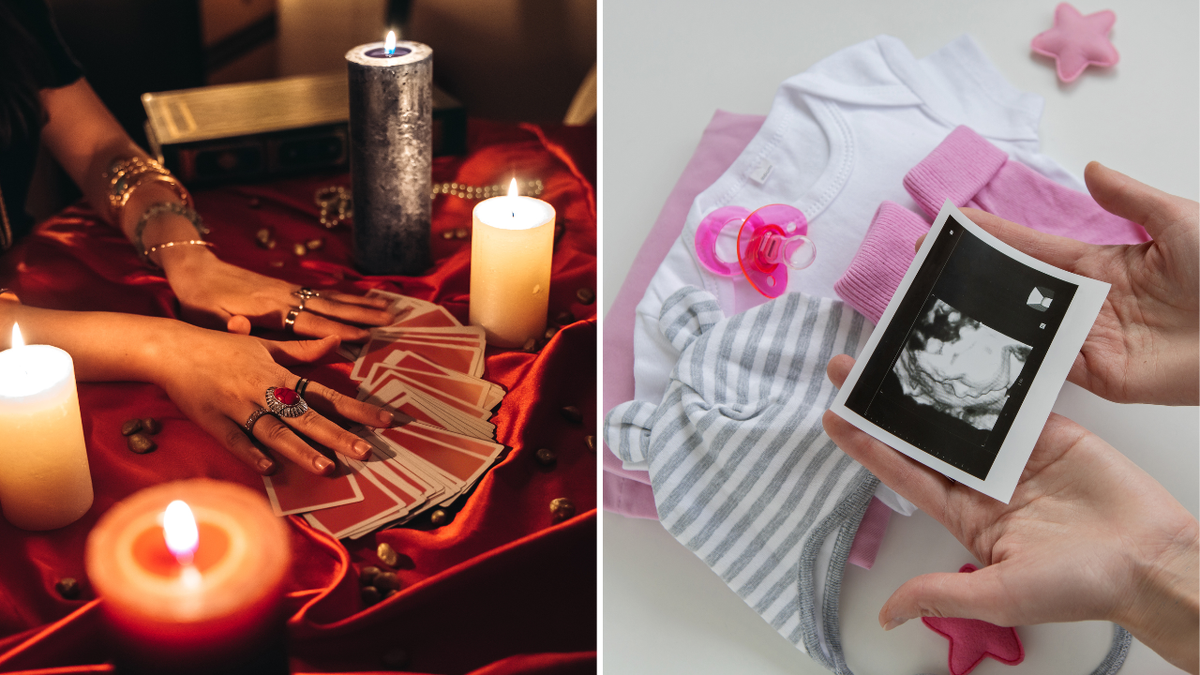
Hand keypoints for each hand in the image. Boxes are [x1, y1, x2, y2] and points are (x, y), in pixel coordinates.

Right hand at [148, 322, 401, 475]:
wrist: (174, 348)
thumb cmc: (223, 348)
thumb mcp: (266, 346)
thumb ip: (303, 351)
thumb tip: (337, 343)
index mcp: (280, 375)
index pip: (327, 394)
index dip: (357, 408)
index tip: (386, 421)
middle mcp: (264, 391)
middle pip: (307, 416)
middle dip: (338, 435)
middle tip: (366, 452)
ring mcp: (238, 407)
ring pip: (274, 431)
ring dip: (300, 450)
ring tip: (326, 468)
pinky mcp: (213, 421)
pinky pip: (235, 439)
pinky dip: (252, 453)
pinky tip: (270, 469)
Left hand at [159, 247, 394, 341]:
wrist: (195, 270)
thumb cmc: (199, 302)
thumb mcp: (205, 318)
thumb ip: (224, 325)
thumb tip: (240, 327)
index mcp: (269, 309)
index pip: (309, 322)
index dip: (336, 331)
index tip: (363, 338)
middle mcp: (285, 296)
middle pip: (331, 307)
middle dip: (362, 315)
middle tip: (392, 321)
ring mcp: (289, 290)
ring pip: (333, 298)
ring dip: (362, 304)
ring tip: (390, 309)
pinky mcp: (289, 287)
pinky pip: (324, 293)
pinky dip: (347, 296)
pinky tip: (364, 299)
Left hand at [823, 354, 1198, 672]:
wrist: (1152, 563)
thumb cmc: (1082, 587)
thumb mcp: (1002, 596)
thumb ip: (942, 594)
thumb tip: (887, 615)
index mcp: (965, 514)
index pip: (902, 473)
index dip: (867, 445)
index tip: (833, 416)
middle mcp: (982, 481)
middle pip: (920, 434)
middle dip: (884, 403)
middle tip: (848, 366)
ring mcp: (1014, 454)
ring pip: (958, 411)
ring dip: (927, 381)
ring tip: (891, 348)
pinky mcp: (1048, 432)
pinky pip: (1009, 400)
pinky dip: (984, 378)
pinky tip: (955, 350)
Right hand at [954, 162, 1197, 404]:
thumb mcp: (1183, 221)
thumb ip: (1132, 199)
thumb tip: (1090, 171)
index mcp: (1106, 264)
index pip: (1036, 248)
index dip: (995, 236)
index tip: (953, 226)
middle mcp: (1091, 303)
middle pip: (1020, 290)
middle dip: (973, 279)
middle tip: (925, 269)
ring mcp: (1094, 341)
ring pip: (1026, 328)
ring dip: (985, 320)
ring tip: (936, 310)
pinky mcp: (1104, 377)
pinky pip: (1052, 369)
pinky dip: (1018, 361)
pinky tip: (980, 351)